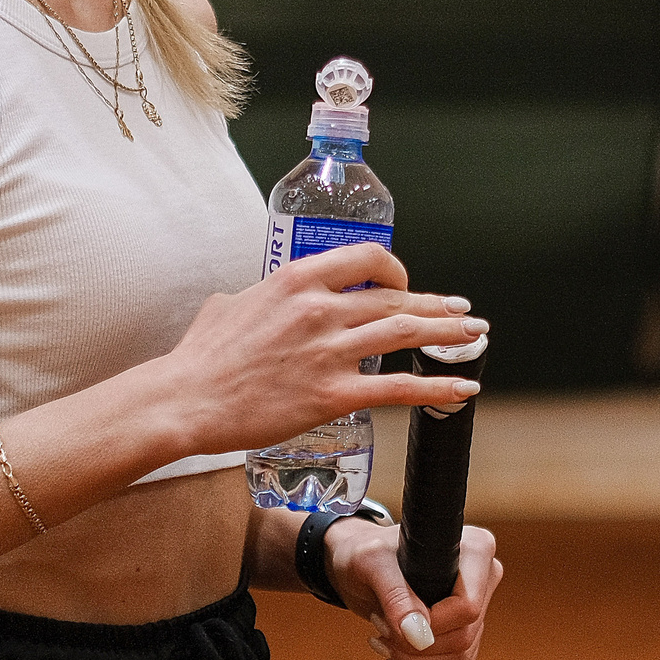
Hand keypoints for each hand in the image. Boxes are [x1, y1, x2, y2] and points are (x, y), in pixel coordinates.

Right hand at [162, 242, 486, 454]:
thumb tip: (257, 299)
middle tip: (463, 311)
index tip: (406, 282)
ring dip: (448, 336)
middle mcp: (319, 309)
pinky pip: (398, 388)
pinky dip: (437, 387)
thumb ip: (257, 297)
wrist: (186, 400)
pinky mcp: (332, 394)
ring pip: (405, 334)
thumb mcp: (228, 305)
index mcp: (297, 280)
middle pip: (395, 298)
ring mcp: (328, 351)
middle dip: (436, 306)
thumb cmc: (200, 358)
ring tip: (474, 337)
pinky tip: (462, 389)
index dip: (395, 269)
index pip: (366, 258)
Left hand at [328, 518, 502, 659]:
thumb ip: (395, 595)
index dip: (432, 625)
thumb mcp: (373, 564)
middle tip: (380, 630)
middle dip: (415, 647)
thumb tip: (416, 633)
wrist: (362, 567)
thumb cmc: (369, 553)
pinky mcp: (466, 632)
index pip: (468, 607)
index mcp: (474, 550)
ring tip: (383, 643)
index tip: (396, 623)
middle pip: (463, 636)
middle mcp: (483, 578)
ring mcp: (478, 608)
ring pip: (460, 658)